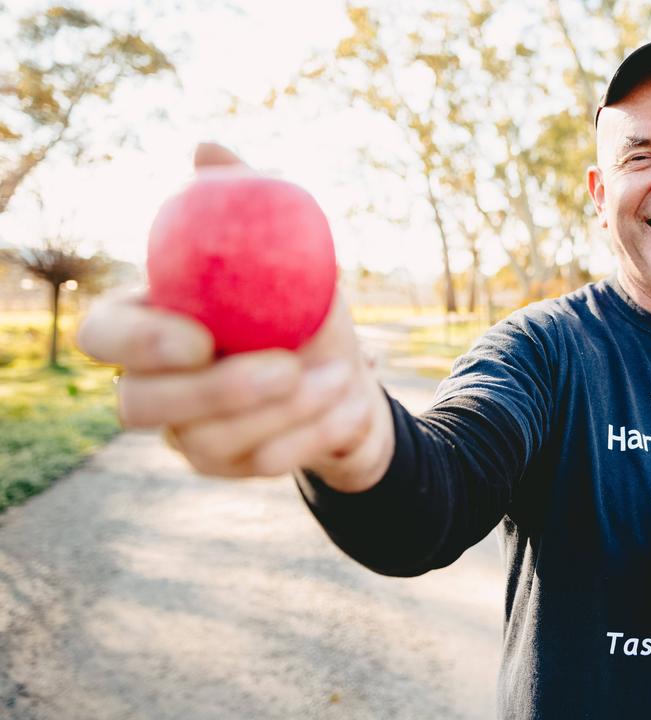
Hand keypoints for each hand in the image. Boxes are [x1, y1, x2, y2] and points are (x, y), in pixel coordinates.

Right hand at [74, 143, 393, 489]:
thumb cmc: (306, 306)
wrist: (353, 376)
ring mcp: (186, 434)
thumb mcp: (290, 250)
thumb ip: (244, 202)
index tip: (201, 337)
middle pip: (140, 405)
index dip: (140, 343)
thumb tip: (206, 149)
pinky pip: (261, 464)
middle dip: (217, 391)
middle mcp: (152, 385)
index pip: (104, 335)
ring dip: (286, 411)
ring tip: (345, 375)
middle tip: (288, 369)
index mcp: (151, 324)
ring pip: (207, 442)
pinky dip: (313, 432)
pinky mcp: (229, 468)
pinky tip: (350, 403)